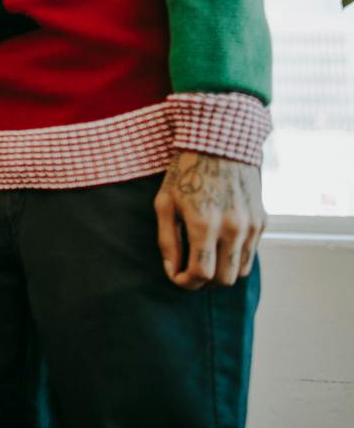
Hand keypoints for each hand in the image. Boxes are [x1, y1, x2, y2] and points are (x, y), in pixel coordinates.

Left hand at [154, 151, 263, 289]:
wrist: (220, 144)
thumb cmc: (186, 172)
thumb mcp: (165, 203)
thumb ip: (168, 240)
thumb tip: (172, 270)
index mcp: (204, 224)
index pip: (201, 274)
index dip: (185, 282)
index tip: (176, 276)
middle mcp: (233, 229)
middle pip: (224, 280)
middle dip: (204, 283)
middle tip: (189, 272)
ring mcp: (251, 226)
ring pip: (241, 272)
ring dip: (221, 273)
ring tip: (203, 261)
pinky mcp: (262, 222)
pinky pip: (250, 254)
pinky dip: (234, 258)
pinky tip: (219, 245)